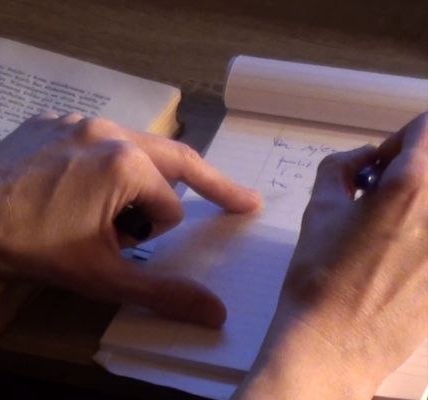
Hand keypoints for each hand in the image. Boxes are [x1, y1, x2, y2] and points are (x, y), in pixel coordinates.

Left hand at [0, 113, 260, 327]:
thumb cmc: (32, 250)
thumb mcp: (101, 276)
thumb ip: (162, 292)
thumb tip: (216, 313)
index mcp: (125, 163)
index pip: (170, 204)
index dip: (155, 234)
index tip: (125, 248)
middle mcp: (106, 130)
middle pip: (171, 160)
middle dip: (202, 183)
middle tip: (239, 199)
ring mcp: (74, 119)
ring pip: (130, 148)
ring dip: (137, 178)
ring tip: (113, 208)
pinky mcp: (48, 120)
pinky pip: (93, 138)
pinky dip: (99, 162)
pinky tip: (74, 187)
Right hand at [234, 113, 427, 398]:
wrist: (334, 341)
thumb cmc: (322, 278)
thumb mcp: (320, 209)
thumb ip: (341, 168)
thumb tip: (361, 160)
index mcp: (412, 185)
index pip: (426, 128)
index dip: (399, 139)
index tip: (380, 163)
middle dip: (412, 170)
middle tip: (382, 193)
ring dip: (418, 204)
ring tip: (389, 228)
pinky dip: (420, 238)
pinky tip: (397, 258)